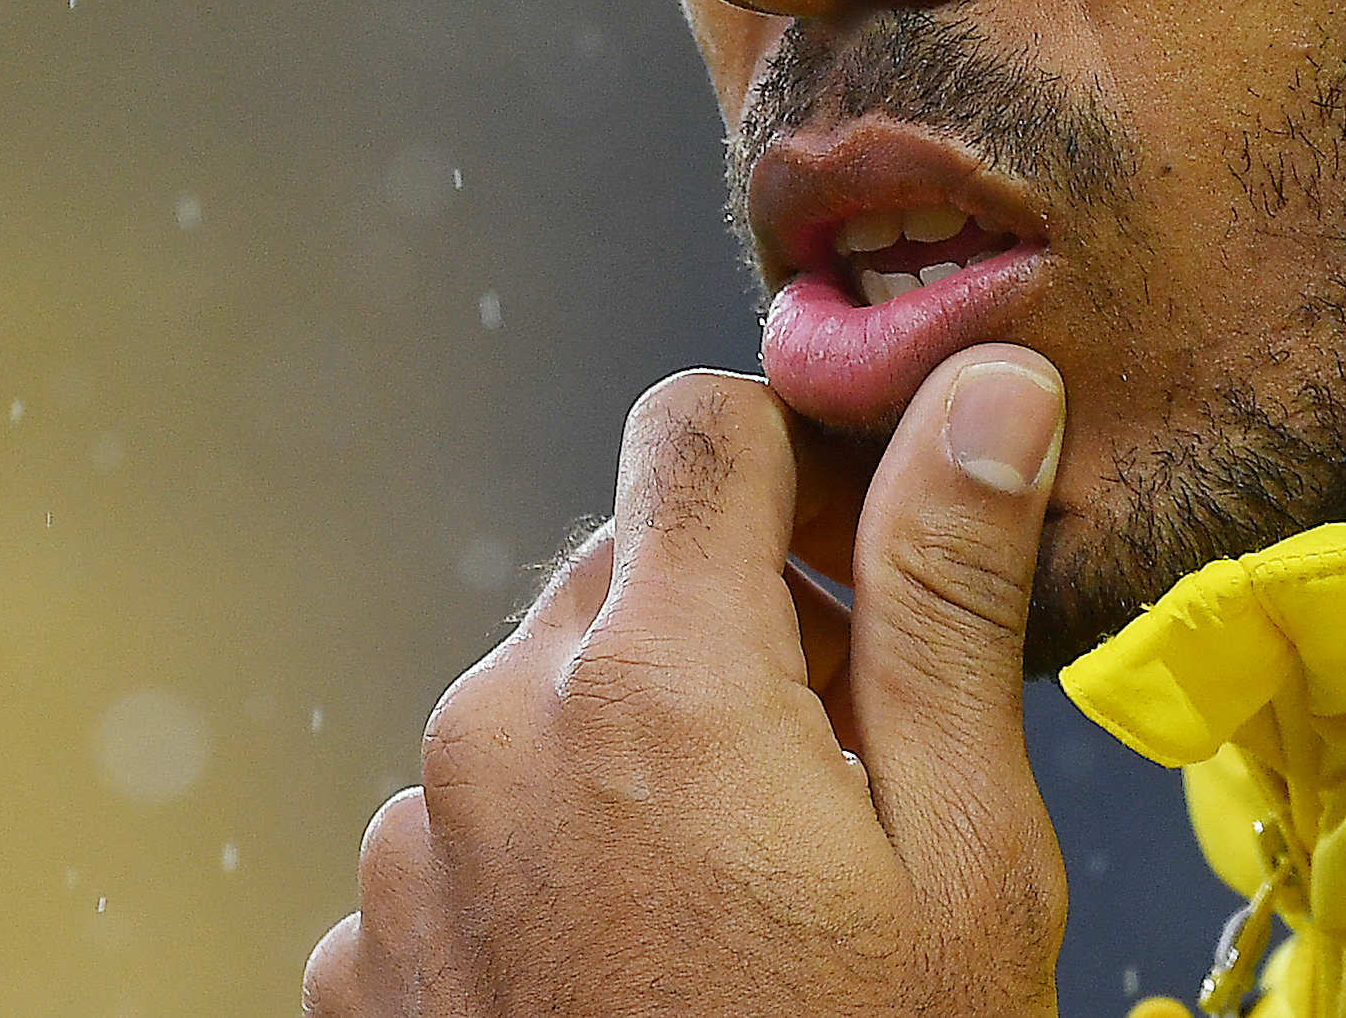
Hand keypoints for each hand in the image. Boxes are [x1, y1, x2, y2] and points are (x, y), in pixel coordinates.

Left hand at [306, 346, 1071, 1017]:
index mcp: (654, 677)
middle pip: (620, 570)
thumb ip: (947, 594)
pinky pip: (461, 845)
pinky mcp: (358, 966)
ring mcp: (405, 859)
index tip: (865, 573)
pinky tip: (639, 977)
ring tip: (739, 912)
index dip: (801, 468)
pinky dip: (546, 874)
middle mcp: (494, 733)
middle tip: (841, 780)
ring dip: (634, 756)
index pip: (697, 424)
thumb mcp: (958, 852)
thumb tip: (987, 386)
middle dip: (732, 629)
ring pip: (540, 710)